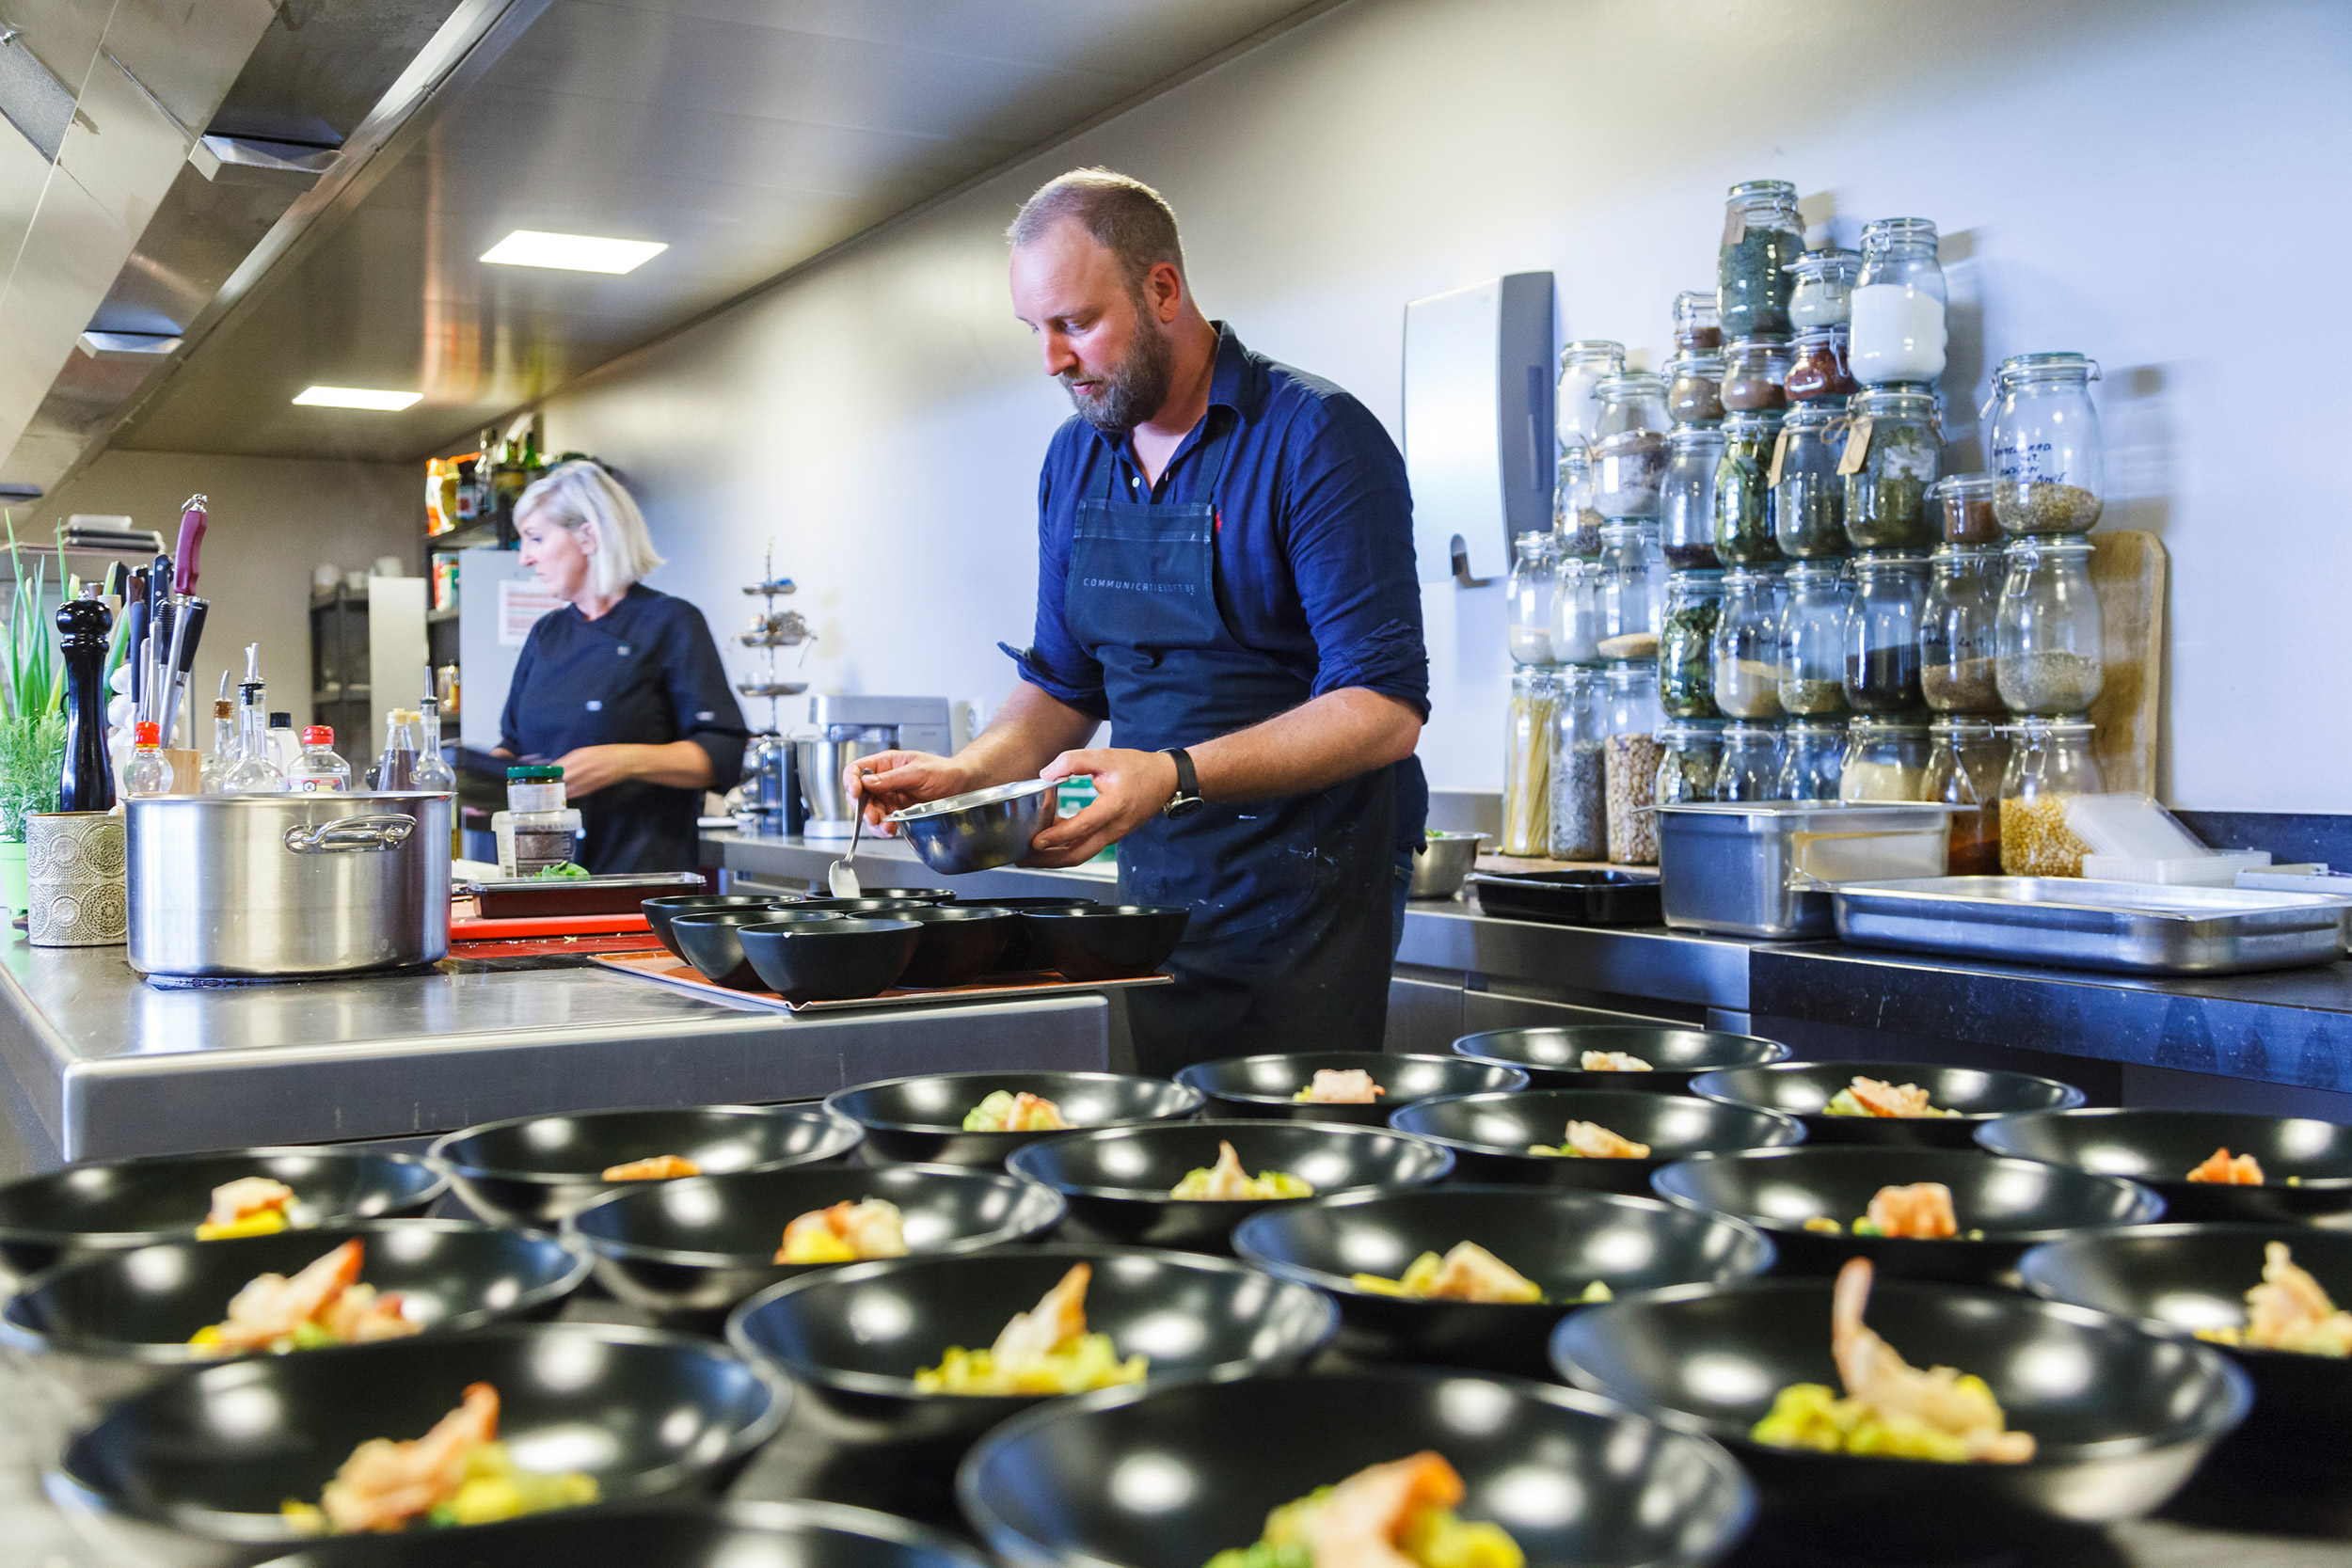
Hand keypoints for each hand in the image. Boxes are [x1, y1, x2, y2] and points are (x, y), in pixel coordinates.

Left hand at [551, 744, 637, 798]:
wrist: (622, 761)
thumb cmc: (603, 754)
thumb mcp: (584, 752)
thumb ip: (569, 760)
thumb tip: (556, 768)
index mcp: (579, 757)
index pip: (558, 767)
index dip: (549, 773)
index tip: (542, 776)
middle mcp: (582, 768)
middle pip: (561, 780)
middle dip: (551, 784)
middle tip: (544, 787)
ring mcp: (588, 779)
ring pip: (568, 789)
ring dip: (559, 792)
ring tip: (551, 793)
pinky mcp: (592, 788)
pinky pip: (577, 793)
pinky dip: (569, 794)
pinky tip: (564, 795)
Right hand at [848, 750, 979, 830]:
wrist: (963, 786)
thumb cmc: (944, 771)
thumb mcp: (918, 771)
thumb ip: (892, 778)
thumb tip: (868, 782)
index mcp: (887, 763)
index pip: (857, 769)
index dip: (851, 780)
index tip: (856, 791)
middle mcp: (885, 780)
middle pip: (860, 794)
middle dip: (862, 807)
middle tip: (872, 816)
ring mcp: (891, 797)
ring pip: (870, 811)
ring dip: (873, 821)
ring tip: (884, 827)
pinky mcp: (898, 812)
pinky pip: (884, 821)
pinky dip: (883, 828)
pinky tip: (890, 830)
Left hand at [1024, 748, 1177, 867]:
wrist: (1166, 780)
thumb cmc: (1140, 768)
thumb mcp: (1105, 756)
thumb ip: (1074, 761)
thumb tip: (1047, 774)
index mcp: (1115, 806)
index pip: (1083, 826)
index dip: (1057, 835)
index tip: (1036, 841)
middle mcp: (1115, 827)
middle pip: (1079, 855)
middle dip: (1049, 860)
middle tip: (1024, 858)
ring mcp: (1114, 835)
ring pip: (1081, 855)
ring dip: (1055, 858)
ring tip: (1031, 855)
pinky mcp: (1112, 835)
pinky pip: (1086, 847)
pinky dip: (1066, 848)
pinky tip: (1050, 840)